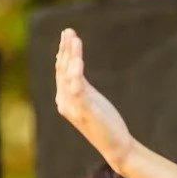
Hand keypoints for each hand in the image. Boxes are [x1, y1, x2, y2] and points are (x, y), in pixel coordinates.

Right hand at [55, 29, 136, 161]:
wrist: (116, 146)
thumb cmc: (105, 123)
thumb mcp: (91, 100)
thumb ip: (81, 85)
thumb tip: (75, 66)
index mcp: (65, 99)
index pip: (61, 71)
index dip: (63, 52)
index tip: (67, 35)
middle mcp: (65, 102)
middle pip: (62, 70)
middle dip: (65, 49)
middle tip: (69, 31)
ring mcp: (73, 107)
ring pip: (68, 76)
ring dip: (71, 56)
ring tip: (74, 39)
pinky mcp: (85, 111)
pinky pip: (78, 89)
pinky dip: (76, 74)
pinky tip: (78, 61)